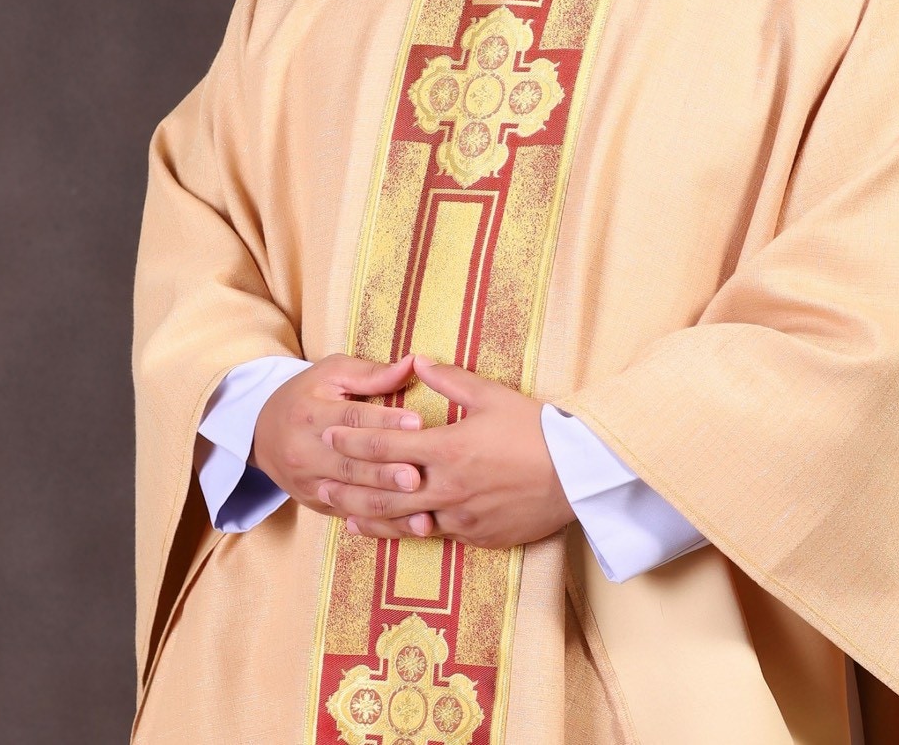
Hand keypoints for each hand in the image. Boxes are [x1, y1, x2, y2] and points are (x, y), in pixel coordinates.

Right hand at [251, 353, 424, 519]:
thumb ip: (371, 373)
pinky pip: (349, 515)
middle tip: (416, 476)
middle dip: (384, 472)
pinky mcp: (315, 504)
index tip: (417, 423)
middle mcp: (305, 452)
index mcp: (310, 413)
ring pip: (349, 496)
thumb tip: (411, 364)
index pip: (351, 418)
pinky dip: (379, 523)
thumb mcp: (331, 374)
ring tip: (417, 504)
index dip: (384, 421)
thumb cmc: (306, 395)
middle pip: (349, 464)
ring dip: (386, 504)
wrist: (260, 432)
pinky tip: (405, 526)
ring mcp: (308, 482)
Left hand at [319, 356, 575, 548]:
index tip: (330, 434)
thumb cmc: (537, 429)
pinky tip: (396, 529)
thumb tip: (420, 363)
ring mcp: (461, 516)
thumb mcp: (493, 396)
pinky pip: (436, 533)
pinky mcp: (477, 535)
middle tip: (320, 481)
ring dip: (370, 516)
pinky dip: (409, 531)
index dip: (355, 439)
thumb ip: (451, 381)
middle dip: (349, 484)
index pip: (387, 443)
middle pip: (383, 489)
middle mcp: (447, 486)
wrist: (577, 475)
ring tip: (345, 513)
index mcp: (447, 448)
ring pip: (403, 521)